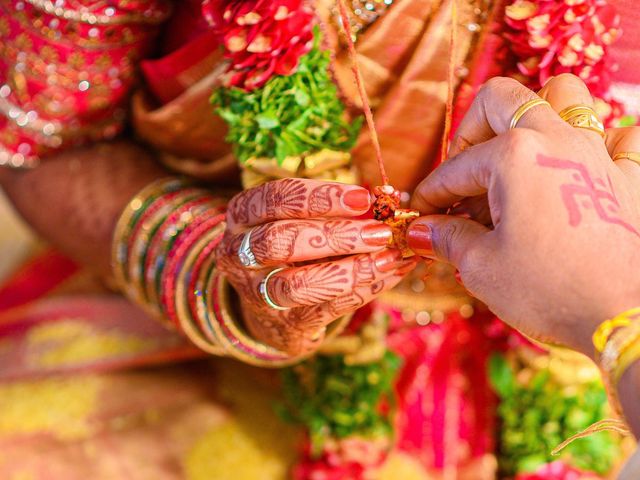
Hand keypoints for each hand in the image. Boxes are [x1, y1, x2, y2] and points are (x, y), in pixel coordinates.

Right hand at [216, 178, 416, 355]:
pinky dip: (365, 290)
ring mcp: (258, 293)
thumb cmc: (296, 247)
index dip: (320, 197)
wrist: (275, 308)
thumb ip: (337, 209)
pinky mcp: (285, 324)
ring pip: (298, 284)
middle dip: (336, 235)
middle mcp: (240, 253)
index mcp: (243, 215)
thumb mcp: (304, 220)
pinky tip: (392, 272)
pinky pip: (327, 309)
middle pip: (280, 241)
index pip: (275, 199)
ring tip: (390, 256)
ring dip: (351, 269)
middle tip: (379, 232)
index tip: (363, 198)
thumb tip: (387, 199)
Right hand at [408, 75, 639, 358]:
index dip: (430, 193)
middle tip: (463, 173)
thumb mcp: (481, 267)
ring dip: (536, 114)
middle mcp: (557, 141)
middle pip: (502, 100)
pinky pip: (623, 136)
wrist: (626, 319)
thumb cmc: (550, 292)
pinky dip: (602, 142)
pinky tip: (583, 168)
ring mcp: (599, 154)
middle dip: (470, 130)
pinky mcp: (632, 177)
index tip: (420, 216)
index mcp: (514, 156)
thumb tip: (421, 230)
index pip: (455, 168)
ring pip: (567, 97)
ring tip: (518, 155)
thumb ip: (447, 237)